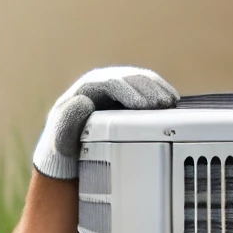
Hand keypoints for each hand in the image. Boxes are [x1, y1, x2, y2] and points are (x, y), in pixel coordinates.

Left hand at [32, 66, 178, 180]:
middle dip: (148, 89)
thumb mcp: (61, 138)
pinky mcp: (127, 97)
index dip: (129, 91)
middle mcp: (101, 84)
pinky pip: (146, 88)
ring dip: (157, 89)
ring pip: (140, 80)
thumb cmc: (65, 147)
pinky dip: (159, 92)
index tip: (144, 105)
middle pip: (128, 78)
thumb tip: (83, 101)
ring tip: (171, 103)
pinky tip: (171, 101)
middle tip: (162, 105)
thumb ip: (68, 121)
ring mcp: (115, 89)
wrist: (71, 154)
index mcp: (85, 89)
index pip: (110, 83)